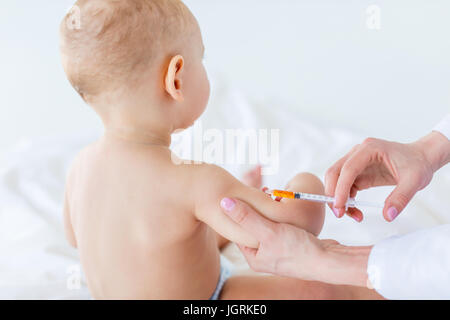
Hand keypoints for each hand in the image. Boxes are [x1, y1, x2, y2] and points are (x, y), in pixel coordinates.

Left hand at [219, 197, 339, 281]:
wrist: (330, 261)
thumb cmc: (298, 250)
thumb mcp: (268, 231)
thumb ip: (245, 217)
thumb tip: (223, 202)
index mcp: (254, 257)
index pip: (238, 232)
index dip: (238, 212)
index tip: (239, 195)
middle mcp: (265, 256)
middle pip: (253, 227)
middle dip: (255, 209)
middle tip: (259, 192)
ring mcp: (279, 250)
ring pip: (268, 225)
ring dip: (268, 210)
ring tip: (270, 194)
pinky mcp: (293, 244)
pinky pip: (281, 226)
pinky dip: (281, 215)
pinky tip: (284, 204)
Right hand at [324, 132, 449, 221]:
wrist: (421, 158)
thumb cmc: (417, 164)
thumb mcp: (414, 182)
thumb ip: (400, 198)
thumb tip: (388, 216)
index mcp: (370, 149)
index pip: (348, 169)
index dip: (341, 188)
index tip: (340, 207)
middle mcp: (358, 153)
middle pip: (335, 173)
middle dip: (333, 194)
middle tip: (339, 213)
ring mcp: (356, 162)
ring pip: (336, 180)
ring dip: (339, 199)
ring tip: (353, 215)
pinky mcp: (358, 172)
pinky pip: (345, 186)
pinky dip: (346, 200)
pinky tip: (355, 210)